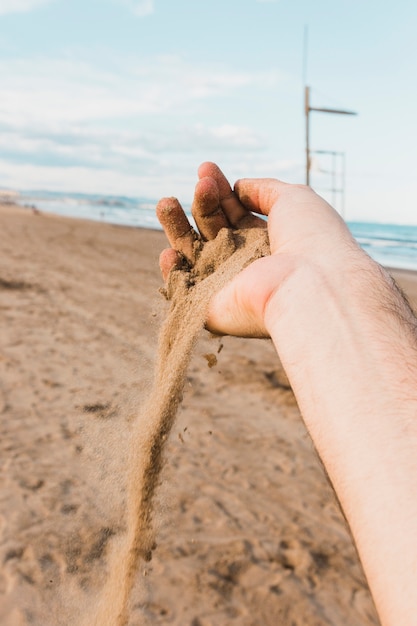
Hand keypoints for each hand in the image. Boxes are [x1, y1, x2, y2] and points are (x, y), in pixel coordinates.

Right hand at [156, 162, 358, 337]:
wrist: (309, 284)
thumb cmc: (310, 239)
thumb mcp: (294, 199)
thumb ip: (263, 189)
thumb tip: (238, 187)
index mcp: (269, 243)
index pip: (235, 214)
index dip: (220, 191)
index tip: (206, 168)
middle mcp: (248, 266)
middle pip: (213, 231)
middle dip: (202, 204)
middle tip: (199, 184)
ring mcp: (228, 288)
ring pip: (193, 256)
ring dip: (177, 228)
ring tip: (166, 202)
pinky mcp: (211, 311)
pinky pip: (183, 291)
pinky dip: (172, 272)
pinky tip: (169, 252)